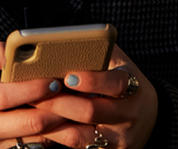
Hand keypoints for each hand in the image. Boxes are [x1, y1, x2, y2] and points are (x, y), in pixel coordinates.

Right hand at [0, 42, 67, 147]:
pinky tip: (62, 124)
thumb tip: (19, 48)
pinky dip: (51, 138)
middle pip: (28, 123)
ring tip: (74, 108)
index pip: (5, 96)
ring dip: (60, 126)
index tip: (54, 79)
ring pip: (36, 141)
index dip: (33, 88)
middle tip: (73, 94)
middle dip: (57, 108)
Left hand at [31, 46, 157, 148]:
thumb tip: (65, 40)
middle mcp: (128, 116)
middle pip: (91, 111)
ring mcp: (118, 139)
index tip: (68, 76)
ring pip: (79, 135)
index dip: (92, 80)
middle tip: (35, 93)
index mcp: (134, 88)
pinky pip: (76, 148)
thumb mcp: (118, 65)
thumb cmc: (121, 81)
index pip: (116, 83)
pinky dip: (55, 136)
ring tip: (31, 108)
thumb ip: (99, 51)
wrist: (146, 118)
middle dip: (59, 102)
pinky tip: (39, 125)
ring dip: (51, 122)